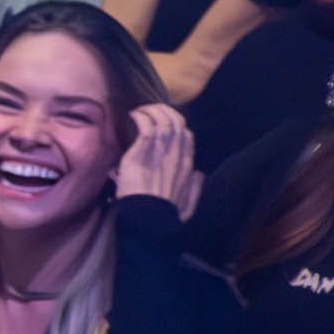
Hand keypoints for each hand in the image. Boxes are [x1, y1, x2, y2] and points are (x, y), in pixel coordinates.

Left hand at [110, 101, 201, 217]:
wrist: (145, 223)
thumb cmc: (162, 218)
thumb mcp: (187, 207)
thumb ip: (195, 189)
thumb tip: (199, 175)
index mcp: (186, 167)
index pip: (187, 137)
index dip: (176, 126)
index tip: (163, 124)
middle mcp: (175, 156)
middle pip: (177, 123)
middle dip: (164, 111)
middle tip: (151, 110)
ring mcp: (159, 154)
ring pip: (162, 121)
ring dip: (151, 111)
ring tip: (140, 111)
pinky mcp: (141, 155)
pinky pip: (146, 127)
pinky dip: (140, 116)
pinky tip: (133, 115)